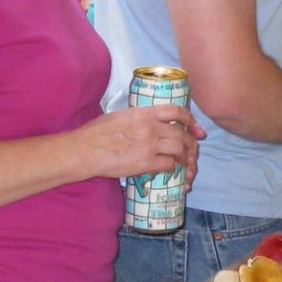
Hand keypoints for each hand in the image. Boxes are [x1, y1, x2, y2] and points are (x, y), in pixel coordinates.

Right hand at [83, 105, 201, 186]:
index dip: (191, 120)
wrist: (84, 150)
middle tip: (192, 151)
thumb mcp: (120, 115)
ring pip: (179, 149)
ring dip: (185, 157)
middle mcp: (150, 127)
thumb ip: (138, 117)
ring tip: (184, 163)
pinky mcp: (145, 162)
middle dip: (191, 143)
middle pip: (182, 133)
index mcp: (144, 113)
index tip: (197, 128)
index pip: (176, 111)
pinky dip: (172, 167)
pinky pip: (168, 164)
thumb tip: (149, 120)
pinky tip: (170, 169)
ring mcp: (149, 145)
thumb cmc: (96, 133)